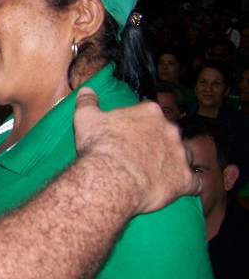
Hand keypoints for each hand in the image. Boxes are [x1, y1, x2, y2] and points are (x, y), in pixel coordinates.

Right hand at [73, 87, 200, 214]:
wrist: (112, 178)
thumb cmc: (99, 146)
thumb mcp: (85, 118)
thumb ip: (88, 102)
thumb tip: (86, 90)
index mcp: (150, 112)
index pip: (149, 113)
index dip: (138, 124)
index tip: (127, 134)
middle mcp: (170, 129)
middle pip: (168, 133)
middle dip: (158, 141)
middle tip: (139, 154)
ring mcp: (180, 155)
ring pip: (184, 154)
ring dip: (175, 160)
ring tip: (159, 171)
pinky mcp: (185, 180)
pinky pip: (194, 182)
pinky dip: (188, 184)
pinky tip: (178, 188)